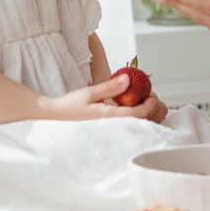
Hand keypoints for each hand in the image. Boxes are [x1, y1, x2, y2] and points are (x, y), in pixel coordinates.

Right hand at [40, 74, 163, 121]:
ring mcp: (112, 131)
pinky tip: (138, 109)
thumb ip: (109, 87)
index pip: (136, 115)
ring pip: (139, 128)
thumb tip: (127, 79)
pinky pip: (131, 127)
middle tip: (152, 96)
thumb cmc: (70, 106)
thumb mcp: (90, 93)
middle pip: (142, 124)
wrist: (55, 117)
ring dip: (149, 115)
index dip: (149, 106)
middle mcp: (113, 128)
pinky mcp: (110, 131)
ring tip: (148, 102)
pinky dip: (140, 119)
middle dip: (153, 110)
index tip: (152, 95)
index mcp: (109, 118)